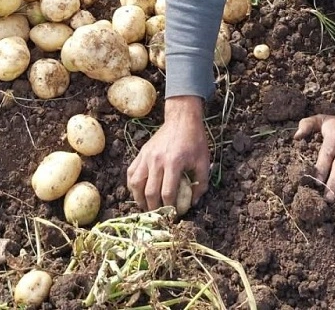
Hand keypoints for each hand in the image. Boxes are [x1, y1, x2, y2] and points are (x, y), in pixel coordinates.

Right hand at [127, 95, 209, 210]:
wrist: (182, 119)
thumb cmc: (195, 140)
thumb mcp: (203, 162)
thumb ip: (201, 184)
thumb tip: (193, 203)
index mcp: (174, 163)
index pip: (167, 193)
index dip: (169, 208)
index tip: (174, 215)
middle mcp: (157, 160)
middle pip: (150, 192)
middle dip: (154, 208)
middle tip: (159, 215)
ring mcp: (146, 156)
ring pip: (135, 183)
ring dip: (139, 199)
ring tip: (146, 207)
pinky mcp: (141, 153)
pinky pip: (131, 172)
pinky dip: (132, 185)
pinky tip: (138, 192)